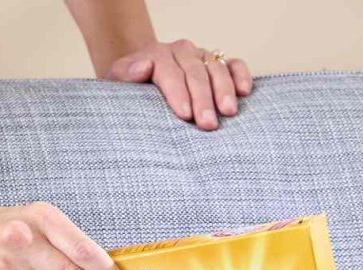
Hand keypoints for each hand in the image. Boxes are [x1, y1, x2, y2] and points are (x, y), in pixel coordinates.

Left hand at [105, 39, 252, 131]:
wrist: (143, 82)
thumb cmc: (131, 90)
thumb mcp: (118, 84)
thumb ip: (126, 75)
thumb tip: (143, 66)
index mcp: (156, 55)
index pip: (169, 70)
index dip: (177, 92)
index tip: (184, 114)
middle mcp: (181, 52)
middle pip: (195, 71)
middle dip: (203, 98)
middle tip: (208, 124)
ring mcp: (202, 57)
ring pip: (216, 67)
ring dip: (224, 89)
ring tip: (229, 112)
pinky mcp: (219, 64)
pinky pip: (234, 64)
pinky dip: (241, 75)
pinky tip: (244, 91)